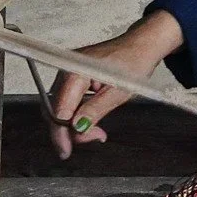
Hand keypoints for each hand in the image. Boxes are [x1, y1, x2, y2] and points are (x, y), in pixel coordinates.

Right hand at [45, 9, 184, 159]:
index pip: (59, 110)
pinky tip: (91, 119)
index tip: (66, 150)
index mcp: (75, 72)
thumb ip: (96, 110)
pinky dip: (77, 114)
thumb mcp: (118, 92)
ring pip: (60, 108)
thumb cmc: (134, 62)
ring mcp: (68, 72)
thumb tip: (77, 128)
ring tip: (98, 131)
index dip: (60, 133)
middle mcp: (66, 71)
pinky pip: (67, 101)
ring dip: (75, 124)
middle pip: (55, 110)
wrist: (141, 45)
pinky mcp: (72, 77)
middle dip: (71, 130)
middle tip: (95, 137)